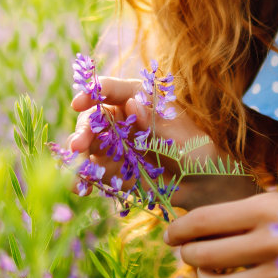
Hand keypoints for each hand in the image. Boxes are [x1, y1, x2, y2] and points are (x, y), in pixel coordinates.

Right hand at [65, 74, 208, 191]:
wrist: (201, 183)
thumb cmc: (195, 150)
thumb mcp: (179, 136)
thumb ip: (154, 122)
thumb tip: (132, 103)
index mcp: (139, 98)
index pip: (111, 89)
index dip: (92, 93)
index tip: (78, 103)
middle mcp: (121, 117)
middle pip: (93, 118)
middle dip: (82, 131)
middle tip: (77, 146)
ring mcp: (113, 143)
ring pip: (86, 144)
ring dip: (76, 157)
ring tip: (76, 175)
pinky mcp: (109, 167)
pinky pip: (90, 170)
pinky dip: (82, 178)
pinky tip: (81, 188)